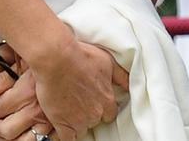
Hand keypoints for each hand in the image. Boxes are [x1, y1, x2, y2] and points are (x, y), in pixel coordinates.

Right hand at [0, 36, 129, 140]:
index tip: (95, 101)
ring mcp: (79, 120)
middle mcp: (96, 112)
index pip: (110, 113)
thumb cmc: (82, 56)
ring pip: (82, 129)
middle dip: (88, 112)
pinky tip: (62, 126)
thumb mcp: (108, 61)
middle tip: (79, 100)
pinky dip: (65, 134)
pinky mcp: (63, 125)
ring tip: (68, 108)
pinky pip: (68, 139)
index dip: (103, 107)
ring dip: (76, 121)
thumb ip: (121, 76)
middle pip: (95, 120)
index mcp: (107, 98)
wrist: (58, 59)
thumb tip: (129, 85)